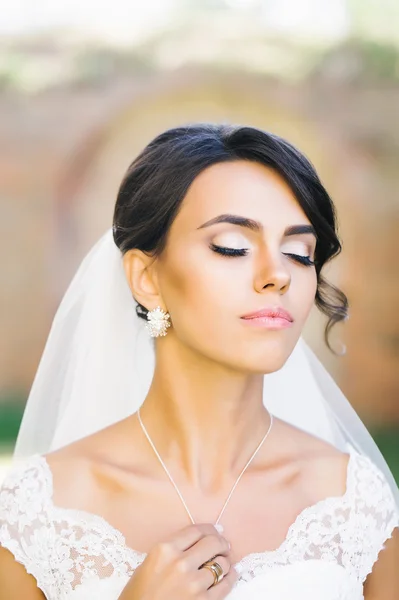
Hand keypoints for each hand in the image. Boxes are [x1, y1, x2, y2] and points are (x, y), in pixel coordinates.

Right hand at [119, 522, 237, 598]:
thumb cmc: (139, 593)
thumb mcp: (150, 562)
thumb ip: (173, 550)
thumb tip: (199, 542)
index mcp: (165, 550)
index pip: (196, 531)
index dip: (209, 529)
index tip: (215, 531)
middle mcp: (180, 563)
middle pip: (212, 543)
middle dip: (221, 542)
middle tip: (223, 545)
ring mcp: (193, 584)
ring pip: (221, 563)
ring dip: (225, 561)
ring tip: (224, 562)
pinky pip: (225, 585)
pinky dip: (230, 578)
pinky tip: (229, 575)